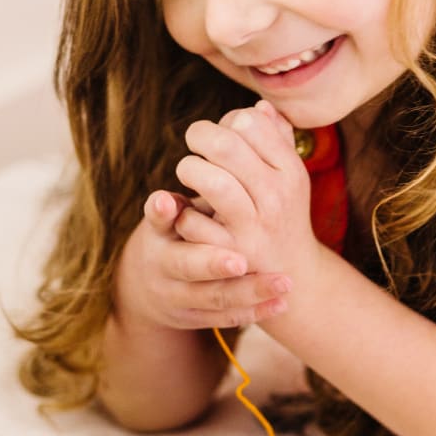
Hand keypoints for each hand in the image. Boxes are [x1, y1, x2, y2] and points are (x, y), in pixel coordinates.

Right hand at [114, 188, 291, 330]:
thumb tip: (251, 118)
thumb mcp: (176, 208)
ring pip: (213, 297)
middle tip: (240, 261)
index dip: (163, 212)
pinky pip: (227, 317)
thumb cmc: (178, 231)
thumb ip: (204, 174)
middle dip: (212, 263)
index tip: (167, 200)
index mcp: (158, 232)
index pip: (159, 220)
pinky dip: (255, 311)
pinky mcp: (194, 318)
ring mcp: (178, 295)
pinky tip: (281, 304)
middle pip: (186, 264)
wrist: (153, 286)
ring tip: (282, 283)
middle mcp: (164, 265)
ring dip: (248, 291)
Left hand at [173, 99, 315, 277]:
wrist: (291, 275)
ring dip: (189, 170)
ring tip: (188, 173)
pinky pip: (192, 221)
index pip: (250, 122)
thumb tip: (259, 106)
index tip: (222, 134)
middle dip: (199, 137)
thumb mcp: (289, 178)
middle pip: (226, 145)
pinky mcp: (228, 254)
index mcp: (290, 170)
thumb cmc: (282, 214)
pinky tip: (188, 212)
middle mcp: (275, 196)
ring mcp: (251, 226)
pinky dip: (183, 212)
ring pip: (211, 181)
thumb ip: (277, 139)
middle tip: (195, 146)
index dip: (226, 121)